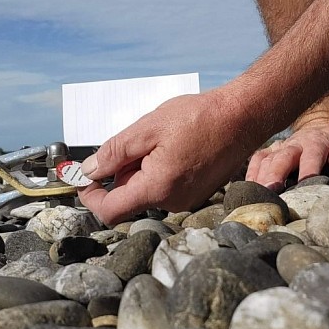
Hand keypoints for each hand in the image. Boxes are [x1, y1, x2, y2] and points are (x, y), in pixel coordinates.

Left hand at [77, 91, 258, 225]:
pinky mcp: (196, 193)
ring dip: (141, 170)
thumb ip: (114, 153)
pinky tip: (173, 147)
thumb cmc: (200, 118)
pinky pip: (165, 188)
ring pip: (147, 192)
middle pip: (129, 198)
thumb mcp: (147, 128)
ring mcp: (186, 199)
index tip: (86, 179)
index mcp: (157, 188)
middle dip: (122, 174)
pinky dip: (158, 171)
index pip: (110, 211)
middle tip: (136, 142)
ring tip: (160, 140)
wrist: (242, 117)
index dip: (91, 197)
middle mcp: (172, 201)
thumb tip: (90, 171)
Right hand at [245, 120, 328, 190]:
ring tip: (257, 197)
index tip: (304, 187)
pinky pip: (256, 161)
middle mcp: (295, 144)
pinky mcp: (269, 153)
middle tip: (271, 191)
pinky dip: (250, 174)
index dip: (307, 170)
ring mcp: (280, 148)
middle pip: (283, 157)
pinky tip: (248, 190)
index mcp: (317, 142)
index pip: (312, 155)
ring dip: (261, 178)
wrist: (320, 127)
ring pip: (266, 160)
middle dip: (276, 174)